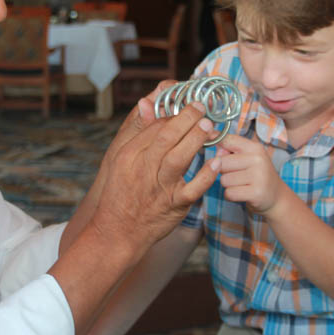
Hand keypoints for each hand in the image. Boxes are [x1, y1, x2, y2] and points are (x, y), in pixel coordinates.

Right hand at [90, 97, 217, 250]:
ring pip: (179, 158)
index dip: (174, 114)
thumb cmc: (120, 193)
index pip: (154, 127)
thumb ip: (137, 134)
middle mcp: (143, 169)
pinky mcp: (174, 206)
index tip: (188, 108)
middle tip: (201, 109)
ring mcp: (159, 188)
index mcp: (129, 155)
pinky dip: (206, 175)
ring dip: (196, 140)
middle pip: (167, 137)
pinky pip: (193, 189)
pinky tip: (216, 162)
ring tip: (210, 127)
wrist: (117, 231)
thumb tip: (147, 103)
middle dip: (187, 119)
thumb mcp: (118, 161)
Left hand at [212, 134, 288, 213]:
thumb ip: (229, 149)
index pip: (227, 139)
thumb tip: (213, 144)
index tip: (208, 139)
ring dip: (228, 185)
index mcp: (254, 147)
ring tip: (241, 184)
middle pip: (221, 162)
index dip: (214, 140)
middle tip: (236, 174)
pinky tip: (242, 193)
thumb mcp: (247, 157)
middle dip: (222, 170)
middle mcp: (258, 159)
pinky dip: (231, 195)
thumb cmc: (255, 174)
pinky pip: (229, 193)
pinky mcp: (256, 193)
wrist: (276, 196)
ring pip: (224, 180)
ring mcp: (259, 176)